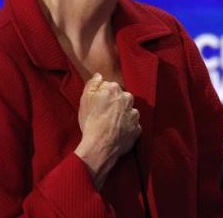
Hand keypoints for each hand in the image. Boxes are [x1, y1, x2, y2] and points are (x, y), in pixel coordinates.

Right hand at [74, 73, 140, 189]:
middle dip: (115, 103)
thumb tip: (99, 76)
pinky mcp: (137, 129)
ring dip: (122, 115)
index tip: (98, 104)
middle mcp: (128, 99)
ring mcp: (134, 114)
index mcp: (114, 89)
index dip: (103, 95)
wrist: (100, 146)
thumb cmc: (91, 121)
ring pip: (129, 111)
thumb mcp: (85, 99)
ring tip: (111, 125)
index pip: (110, 87)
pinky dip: (127, 128)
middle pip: (121, 97)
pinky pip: (132, 125)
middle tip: (104, 114)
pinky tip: (117, 132)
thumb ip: (93, 84)